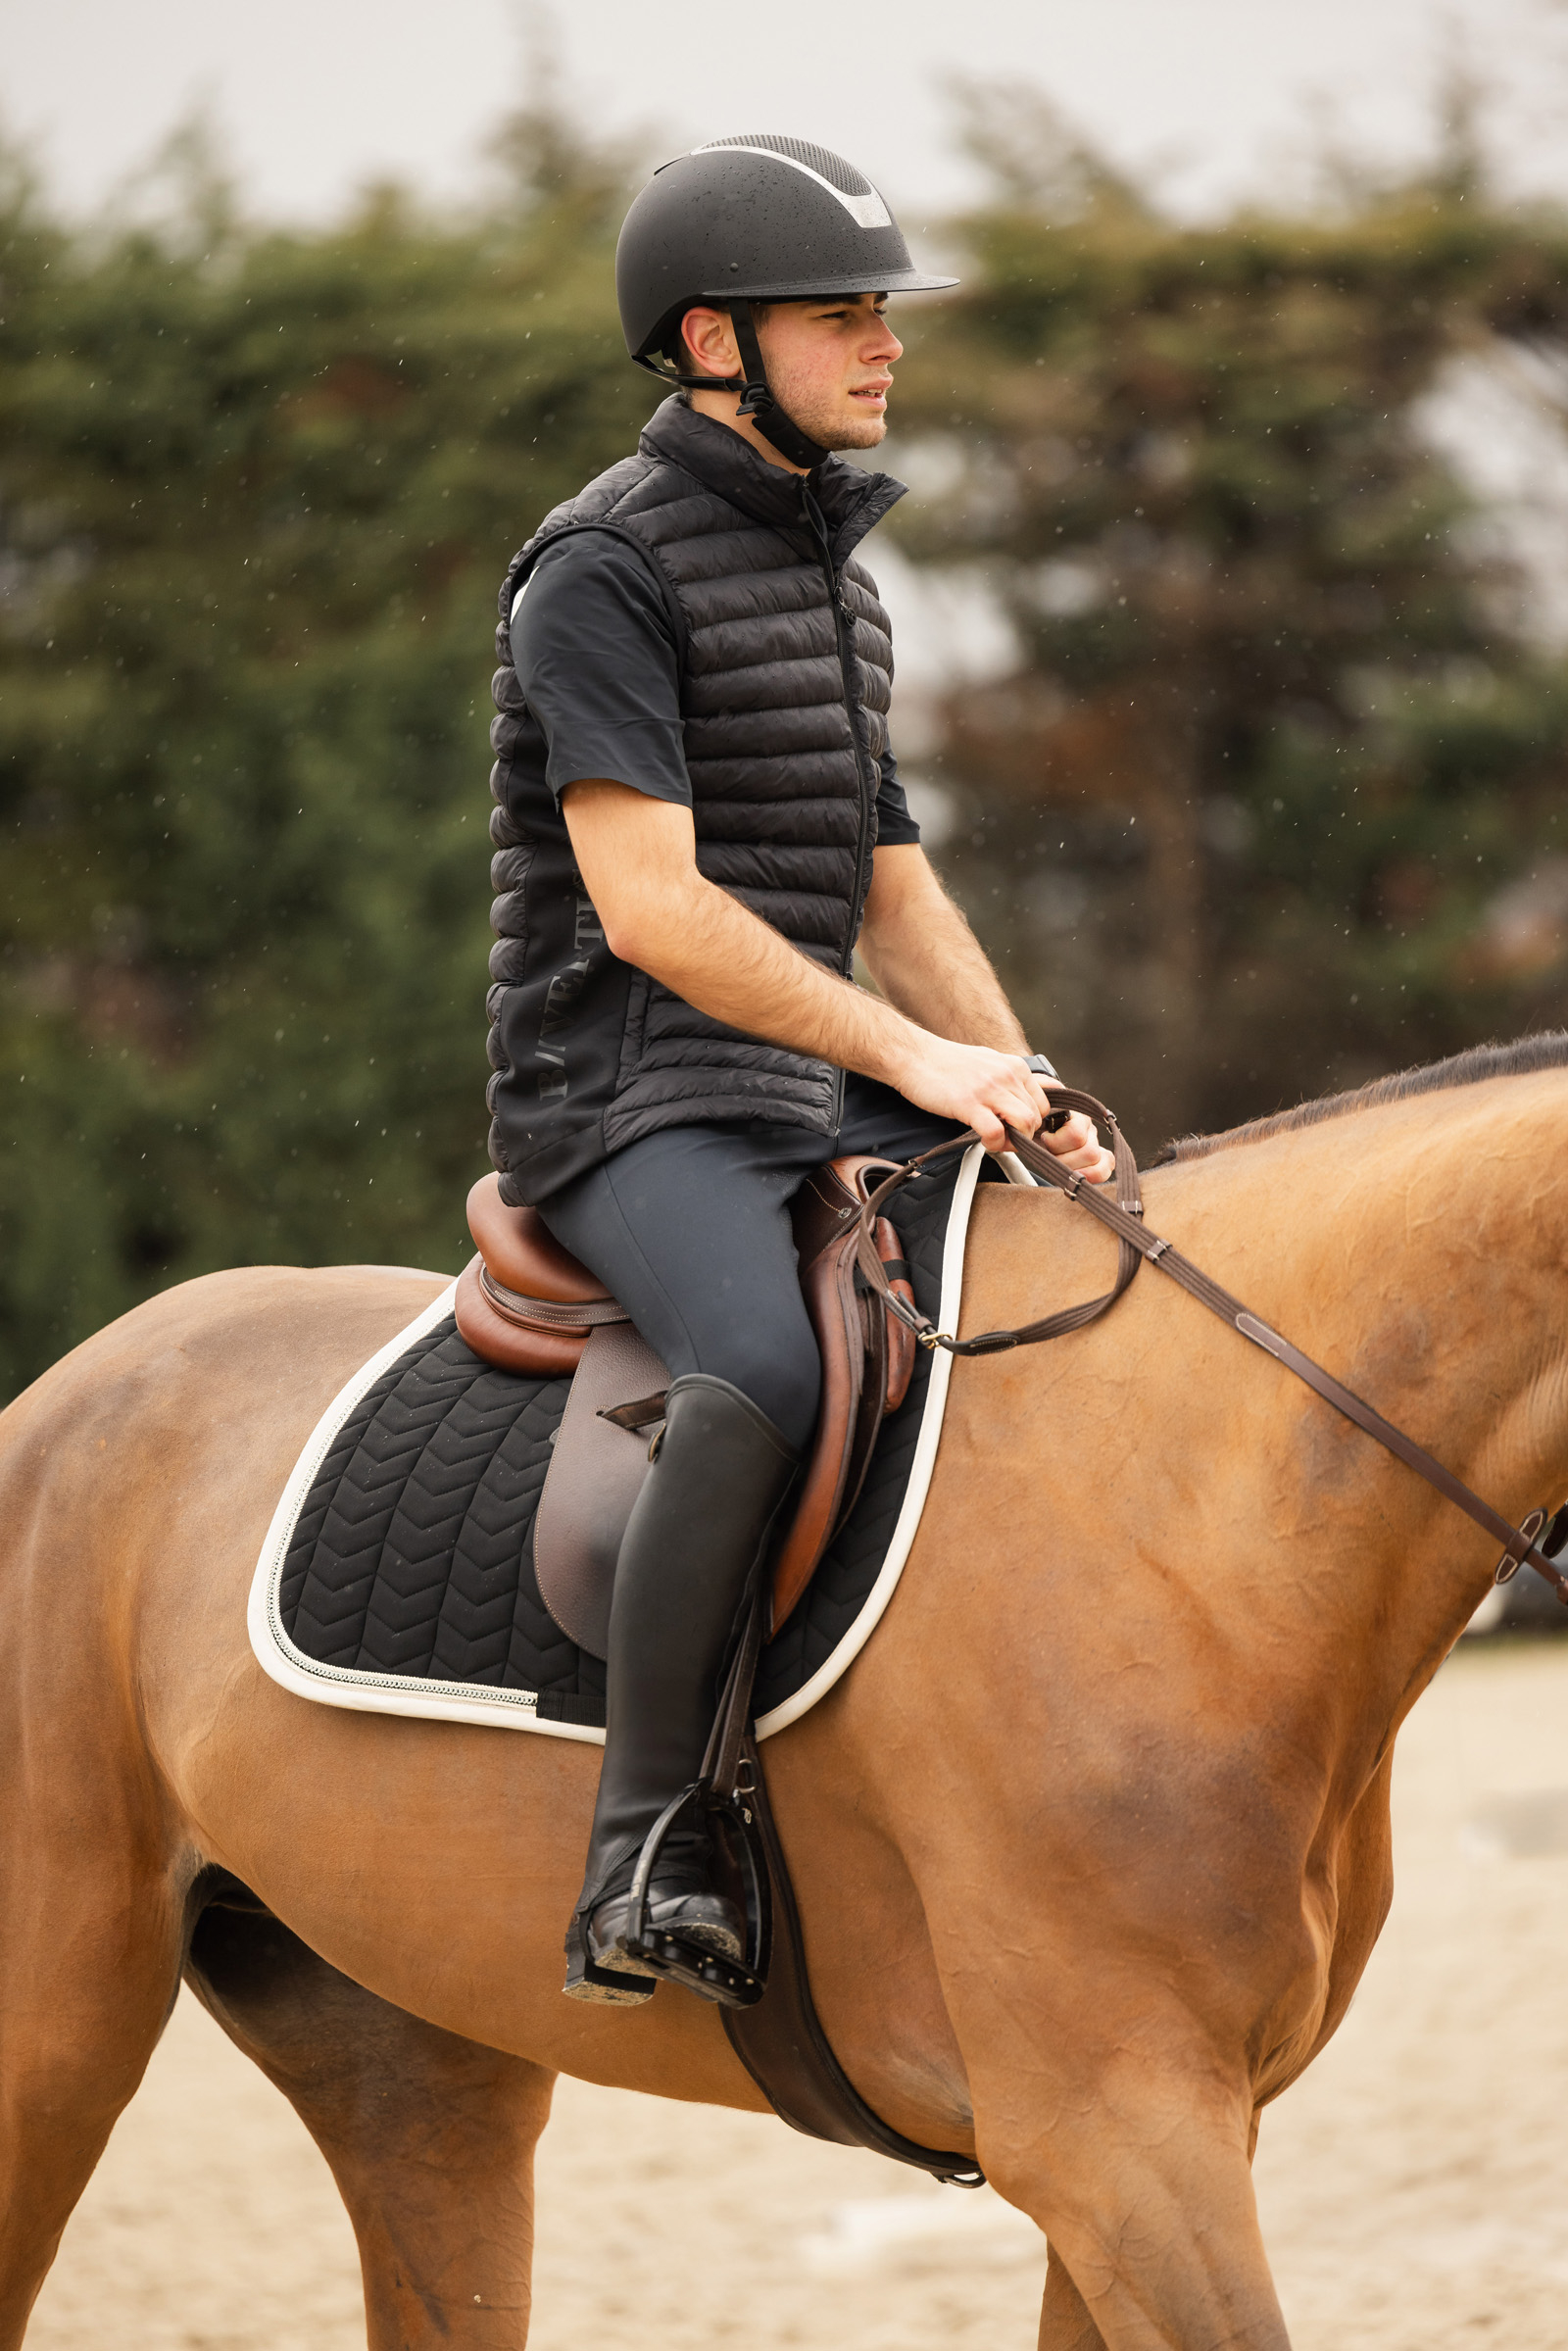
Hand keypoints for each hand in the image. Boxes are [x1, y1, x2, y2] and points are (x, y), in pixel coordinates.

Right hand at [891, 1032, 1114, 1180]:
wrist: (914, 1055)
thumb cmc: (946, 1063)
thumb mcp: (988, 1062)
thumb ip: (1008, 1079)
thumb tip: (1024, 1100)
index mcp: (1015, 1066)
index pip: (1044, 1103)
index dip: (1033, 1123)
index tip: (1018, 1130)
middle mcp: (1007, 1075)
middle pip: (1037, 1117)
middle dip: (1024, 1136)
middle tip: (1005, 1140)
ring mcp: (989, 1089)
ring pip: (1025, 1124)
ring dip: (1014, 1142)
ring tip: (996, 1142)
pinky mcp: (969, 1103)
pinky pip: (996, 1133)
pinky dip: (994, 1144)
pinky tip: (983, 1141)